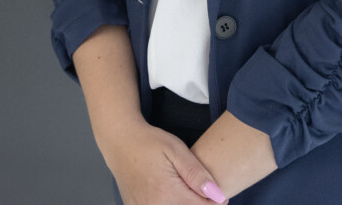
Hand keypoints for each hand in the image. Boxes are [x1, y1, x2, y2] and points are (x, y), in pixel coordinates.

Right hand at [103, 117, 228, 204]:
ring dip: (185, 204)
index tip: (221, 194)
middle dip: (200, 204)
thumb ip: (196, 173)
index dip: (216, 203)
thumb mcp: (176, 150)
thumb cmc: (149, 143)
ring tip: (187, 191)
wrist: (120, 144)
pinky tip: (173, 195)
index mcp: (168, 192)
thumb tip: (217, 194)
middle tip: (204, 192)